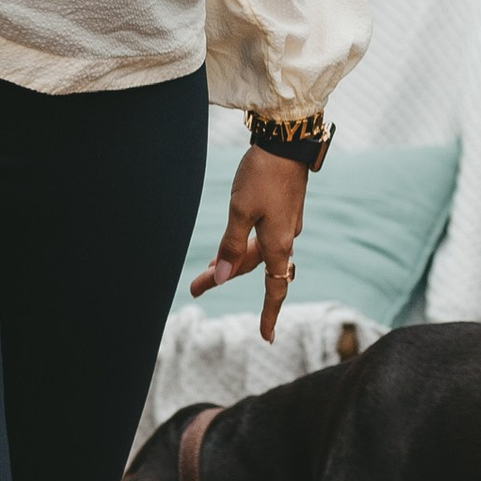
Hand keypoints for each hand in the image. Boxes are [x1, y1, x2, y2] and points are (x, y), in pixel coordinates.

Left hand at [191, 143, 307, 343]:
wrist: (286, 142)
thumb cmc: (263, 175)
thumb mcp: (240, 210)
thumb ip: (230, 245)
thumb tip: (221, 277)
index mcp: (278, 244)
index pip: (275, 289)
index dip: (269, 314)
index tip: (266, 337)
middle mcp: (285, 238)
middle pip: (254, 269)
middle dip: (223, 278)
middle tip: (194, 289)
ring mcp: (284, 224)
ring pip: (256, 252)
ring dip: (230, 261)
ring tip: (204, 271)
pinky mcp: (282, 210)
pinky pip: (260, 238)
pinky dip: (242, 245)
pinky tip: (230, 244)